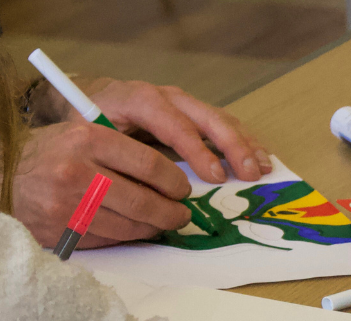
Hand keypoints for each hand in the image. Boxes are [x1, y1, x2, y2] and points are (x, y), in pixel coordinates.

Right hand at [12, 121, 192, 248]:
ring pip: (128, 226)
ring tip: (163, 224)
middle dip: (170, 212)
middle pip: (142, 200)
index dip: (174, 181)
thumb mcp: (79, 134)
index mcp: (87, 139)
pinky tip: (135, 231)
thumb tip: (166, 178)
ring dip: (152, 229)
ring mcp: (68, 205)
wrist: (0, 178)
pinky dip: (126, 237)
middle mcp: (78, 171)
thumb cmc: (47, 154)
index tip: (182, 189)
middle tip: (181, 214)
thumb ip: (118, 150)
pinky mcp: (62, 231)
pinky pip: (107, 240)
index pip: (148, 164)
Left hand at [34, 77, 271, 183]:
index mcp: (140, 99)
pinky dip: (243, 142)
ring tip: (263, 168)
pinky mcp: (192, 113)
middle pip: (207, 117)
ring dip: (245, 144)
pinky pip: (222, 124)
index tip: (213, 176)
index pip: (175, 123)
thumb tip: (141, 194)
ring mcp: (183, 103)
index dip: (197, 150)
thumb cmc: (87, 122)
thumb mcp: (90, 138)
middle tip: (249, 173)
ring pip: (220, 118)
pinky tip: (259, 159)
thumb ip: (113, 159)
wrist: (88, 97)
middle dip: (232, 146)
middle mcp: (167, 96)